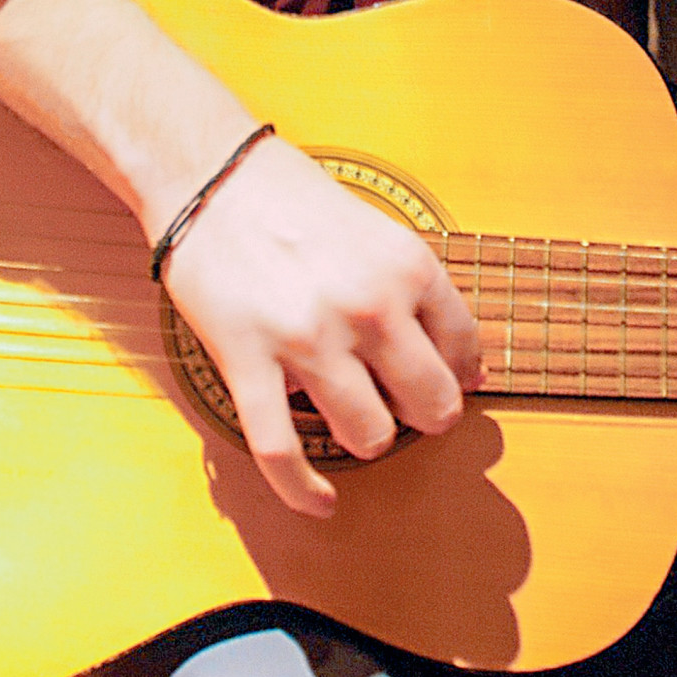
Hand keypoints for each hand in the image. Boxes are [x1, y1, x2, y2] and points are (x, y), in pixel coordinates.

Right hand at [158, 134, 481, 517]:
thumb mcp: (379, 232)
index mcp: (407, 268)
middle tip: (401, 405)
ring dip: (365, 437)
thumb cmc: (290, 198)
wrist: (209, 174)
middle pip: (432, 408)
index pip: (466, 352)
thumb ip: (418, 294)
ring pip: (370, 437)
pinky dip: (304, 492)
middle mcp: (369, 306)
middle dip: (422, 416)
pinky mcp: (250, 363)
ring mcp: (310, 339)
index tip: (444, 384)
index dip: (458, 377)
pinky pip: (283, 454)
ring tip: (351, 418)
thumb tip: (468, 366)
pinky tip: (320, 502)